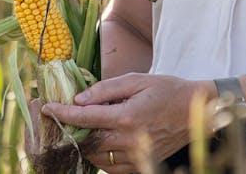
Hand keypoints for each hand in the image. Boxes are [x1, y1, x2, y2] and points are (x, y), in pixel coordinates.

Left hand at [42, 73, 213, 172]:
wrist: (197, 112)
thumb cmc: (168, 90)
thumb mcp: (137, 80)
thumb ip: (106, 90)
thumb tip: (80, 99)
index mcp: (127, 116)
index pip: (85, 119)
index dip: (63, 114)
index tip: (47, 109)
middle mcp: (130, 139)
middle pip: (88, 142)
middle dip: (71, 132)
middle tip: (63, 120)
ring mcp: (137, 155)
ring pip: (98, 159)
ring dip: (85, 146)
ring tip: (82, 131)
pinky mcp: (143, 164)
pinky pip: (113, 168)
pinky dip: (102, 159)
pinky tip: (101, 144)